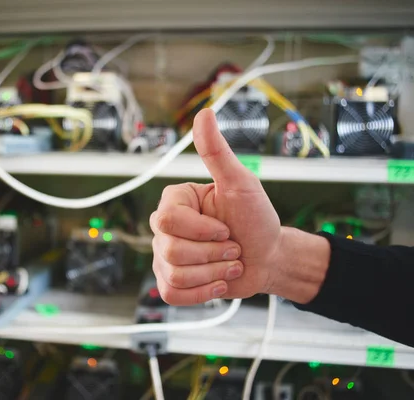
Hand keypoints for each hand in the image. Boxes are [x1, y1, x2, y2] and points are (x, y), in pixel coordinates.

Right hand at [151, 109, 282, 304]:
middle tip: (232, 246)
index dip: (203, 230)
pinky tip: (219, 281)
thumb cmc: (256, 218)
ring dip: (214, 272)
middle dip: (213, 254)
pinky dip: (202, 292)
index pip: (170, 220)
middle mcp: (164, 228)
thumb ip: (217, 152)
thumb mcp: (241, 183)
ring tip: (229, 262)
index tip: (227, 228)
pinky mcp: (170, 281)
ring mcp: (164, 256)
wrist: (268, 257)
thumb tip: (204, 113)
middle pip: (170, 250)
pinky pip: (171, 293)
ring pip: (174, 274)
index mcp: (175, 201)